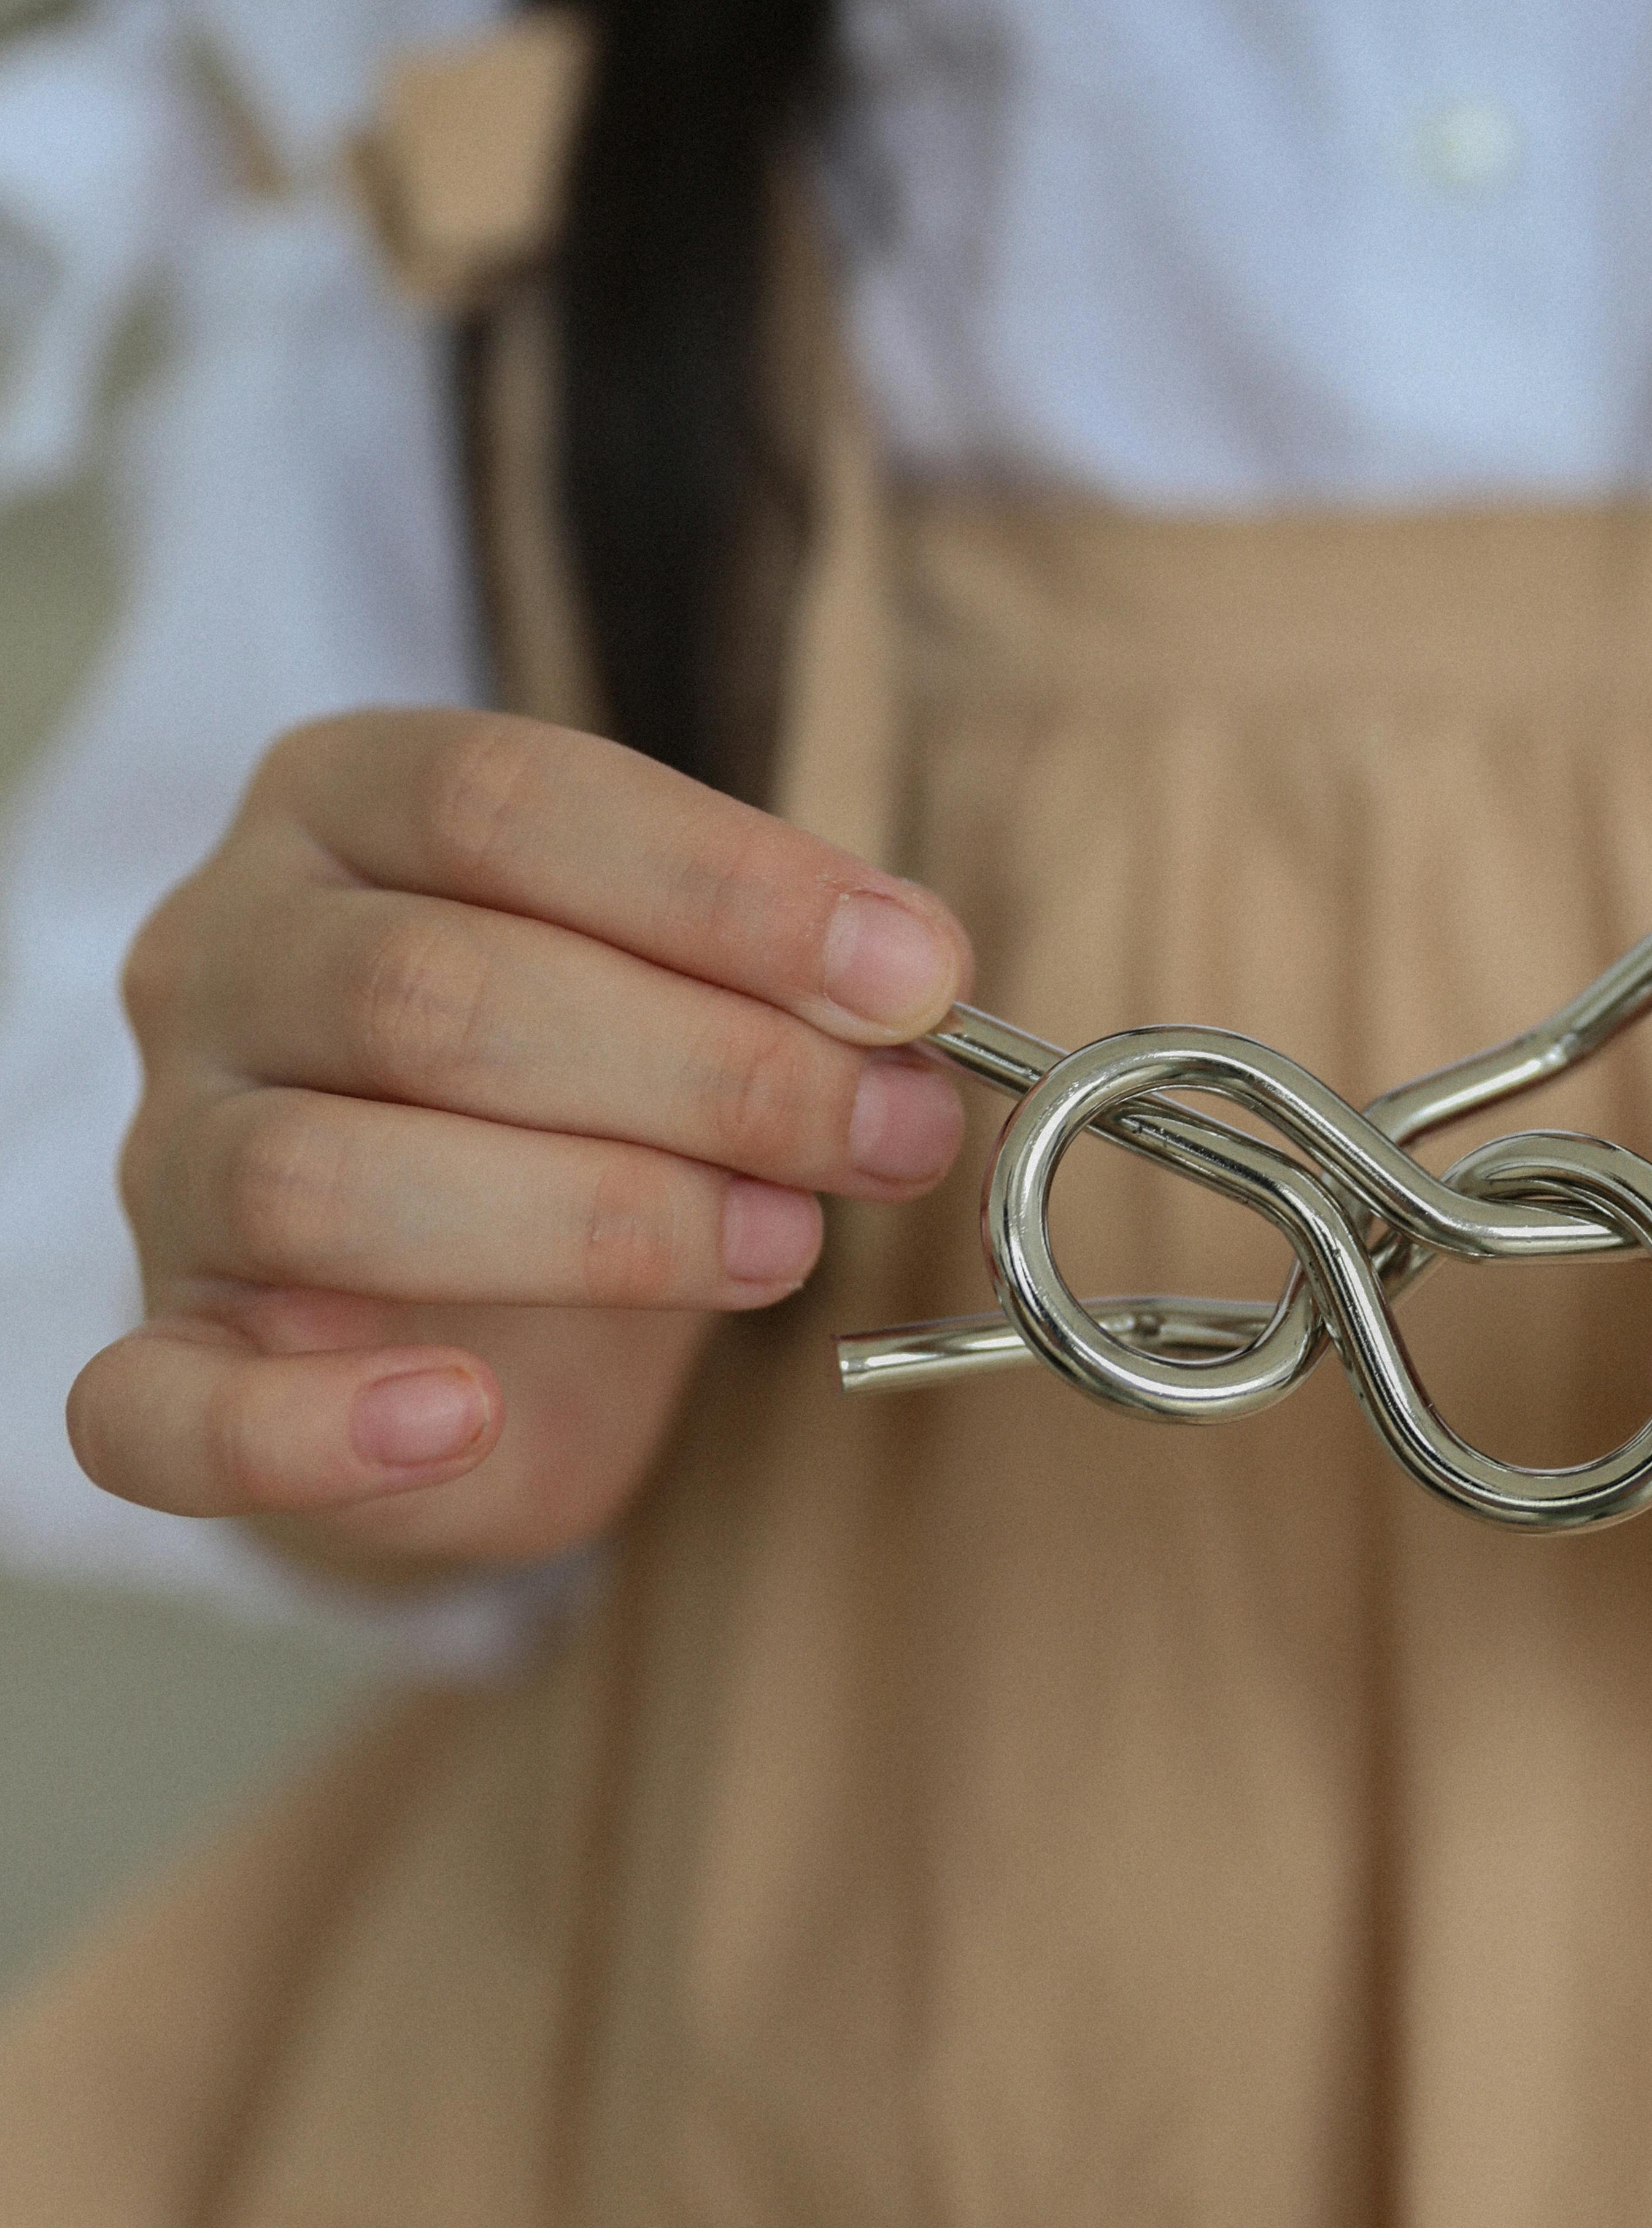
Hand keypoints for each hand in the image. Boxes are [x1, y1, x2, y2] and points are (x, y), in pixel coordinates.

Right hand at [68, 711, 972, 1571]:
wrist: (473, 1291)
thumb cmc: (590, 1085)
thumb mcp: (680, 980)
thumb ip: (773, 972)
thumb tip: (914, 984)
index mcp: (341, 800)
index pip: (503, 797)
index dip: (724, 888)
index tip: (915, 978)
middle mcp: (223, 954)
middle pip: (428, 991)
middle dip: (701, 1069)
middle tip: (887, 1135)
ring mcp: (172, 1155)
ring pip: (321, 1180)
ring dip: (589, 1223)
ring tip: (776, 1249)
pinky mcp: (162, 1348)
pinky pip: (161, 1409)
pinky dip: (311, 1430)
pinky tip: (459, 1419)